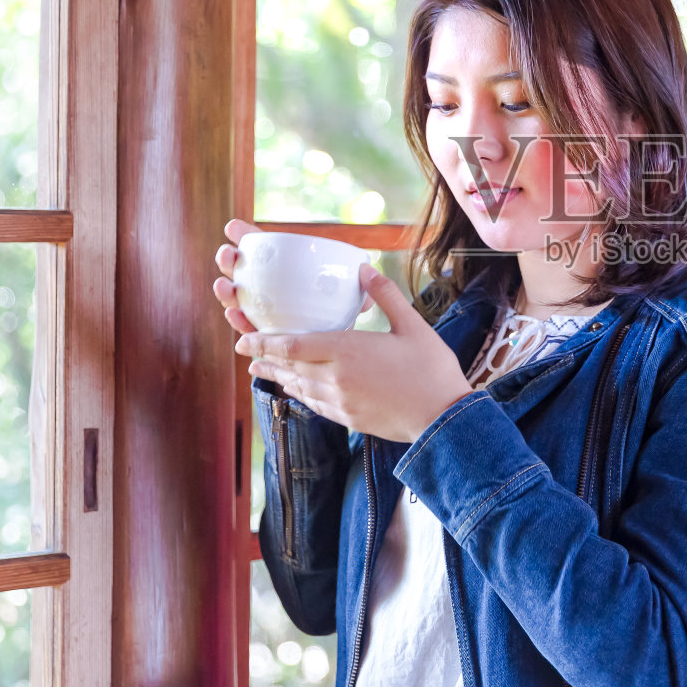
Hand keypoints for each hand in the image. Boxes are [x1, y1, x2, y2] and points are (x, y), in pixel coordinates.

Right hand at [212, 218, 374, 335]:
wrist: (334, 349)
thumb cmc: (338, 312)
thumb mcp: (348, 298)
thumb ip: (360, 288)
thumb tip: (365, 273)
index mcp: (282, 269)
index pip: (260, 247)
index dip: (244, 235)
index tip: (233, 226)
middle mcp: (264, 286)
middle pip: (239, 268)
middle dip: (227, 259)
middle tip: (228, 255)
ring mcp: (259, 309)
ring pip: (235, 297)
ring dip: (225, 290)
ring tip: (225, 286)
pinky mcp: (261, 334)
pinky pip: (246, 327)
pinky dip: (238, 320)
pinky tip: (234, 314)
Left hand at [236, 263, 473, 442]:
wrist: (442, 418)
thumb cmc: (431, 370)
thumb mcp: (412, 326)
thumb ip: (386, 296)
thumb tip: (365, 269)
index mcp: (348, 351)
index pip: (294, 346)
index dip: (265, 343)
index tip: (244, 340)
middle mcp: (336, 378)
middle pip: (290, 368)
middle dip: (266, 360)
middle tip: (246, 354)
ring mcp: (340, 401)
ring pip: (299, 388)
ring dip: (278, 378)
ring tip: (261, 372)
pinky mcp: (348, 418)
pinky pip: (314, 404)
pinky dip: (300, 395)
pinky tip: (296, 391)